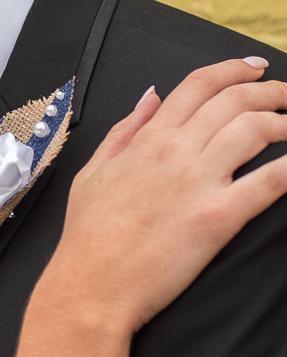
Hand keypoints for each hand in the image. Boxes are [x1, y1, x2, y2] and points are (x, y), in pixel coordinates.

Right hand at [42, 57, 286, 336]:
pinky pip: (270, 181)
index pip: (198, 84)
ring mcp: (198, 182)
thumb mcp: (92, 172)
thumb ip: (124, 130)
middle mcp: (175, 151)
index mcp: (148, 139)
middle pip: (236, 100)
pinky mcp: (219, 217)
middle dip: (272, 91)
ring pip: (257, 129)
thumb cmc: (88, 238)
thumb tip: (150, 96)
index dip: (234, 69)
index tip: (257, 68)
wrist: (91, 288)